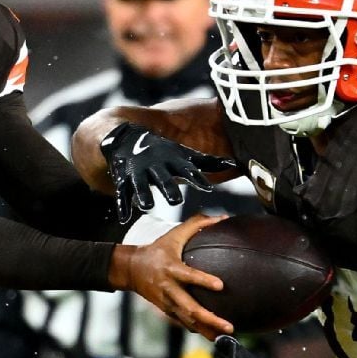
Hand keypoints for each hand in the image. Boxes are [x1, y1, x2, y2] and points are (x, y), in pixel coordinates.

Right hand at [100, 122, 235, 222]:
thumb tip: (233, 164)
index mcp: (172, 160)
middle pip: (163, 178)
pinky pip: (122, 194)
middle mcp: (155, 165)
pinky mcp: (123, 179)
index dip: (196, 178)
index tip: (207, 188)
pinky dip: (122, 206)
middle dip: (168, 187)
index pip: (186, 169)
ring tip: (147, 206)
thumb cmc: (163, 151)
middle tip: (176, 200)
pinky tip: (124, 219)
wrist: (128, 138)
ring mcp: (138, 172)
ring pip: (141, 185)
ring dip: (144, 195)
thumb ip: (207, 163)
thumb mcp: (184, 155)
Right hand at [112, 214, 233, 338]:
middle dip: (209, 319)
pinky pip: (183, 322)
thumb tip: (222, 217)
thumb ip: (197, 224)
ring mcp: (167, 302)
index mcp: (171, 269)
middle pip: (190, 307)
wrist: (131, 268)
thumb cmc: (157, 249)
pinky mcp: (166, 310)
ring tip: (224, 338)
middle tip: (228, 326)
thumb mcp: (174, 234)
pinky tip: (212, 336)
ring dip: (206, 330)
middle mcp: (169, 288)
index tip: (220, 285)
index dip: (203, 280)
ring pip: (187, 320)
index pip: (188, 276)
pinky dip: (197, 329)